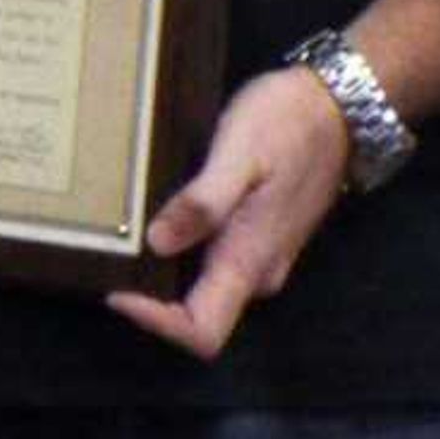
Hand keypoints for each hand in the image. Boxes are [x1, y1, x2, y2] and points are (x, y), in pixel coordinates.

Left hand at [109, 62, 350, 358]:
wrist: (336, 107)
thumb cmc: (285, 126)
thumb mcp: (238, 155)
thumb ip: (203, 203)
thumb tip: (157, 243)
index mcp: (249, 262)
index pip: (202, 331)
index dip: (155, 323)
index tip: (115, 289)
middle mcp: (257, 273)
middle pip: (195, 314)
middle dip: (148, 297)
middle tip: (103, 256)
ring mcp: (261, 257)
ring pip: (202, 289)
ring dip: (160, 273)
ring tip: (117, 236)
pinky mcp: (259, 239)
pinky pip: (212, 263)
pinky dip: (178, 252)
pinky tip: (151, 219)